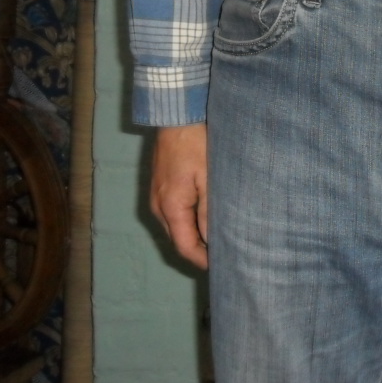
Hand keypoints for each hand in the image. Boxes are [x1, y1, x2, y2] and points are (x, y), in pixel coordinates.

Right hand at [150, 123, 208, 268]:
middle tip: (225, 253)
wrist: (177, 117)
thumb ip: (210, 211)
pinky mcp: (160, 187)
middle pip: (178, 240)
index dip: (202, 260)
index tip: (222, 265)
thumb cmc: (196, 145)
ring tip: (218, 237)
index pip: (185, 247)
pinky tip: (205, 217)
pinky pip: (173, 213)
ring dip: (193, 235)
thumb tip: (214, 239)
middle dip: (199, 250)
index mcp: (170, 208)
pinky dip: (188, 221)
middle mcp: (158, 207)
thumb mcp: (209, 178)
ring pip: (175, 227)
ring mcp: (156, 197)